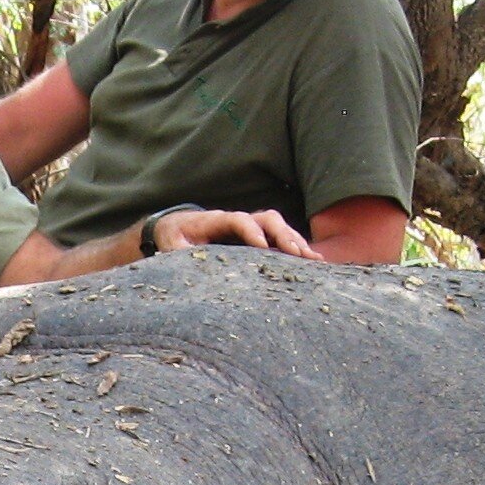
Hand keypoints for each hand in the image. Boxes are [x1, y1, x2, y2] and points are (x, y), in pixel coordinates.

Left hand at [154, 207, 316, 258]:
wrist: (177, 227)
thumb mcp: (172, 246)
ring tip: (313, 259)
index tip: (263, 247)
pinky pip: (279, 238)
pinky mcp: (256, 238)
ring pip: (278, 227)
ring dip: (295, 241)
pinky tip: (311, 262)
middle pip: (266, 219)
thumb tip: (189, 264)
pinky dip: (295, 247)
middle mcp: (237, 220)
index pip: (238, 220)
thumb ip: (181, 254)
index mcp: (216, 220)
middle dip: (283, 235)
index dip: (251, 231)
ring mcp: (249, 227)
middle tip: (297, 254)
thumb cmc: (175, 237)